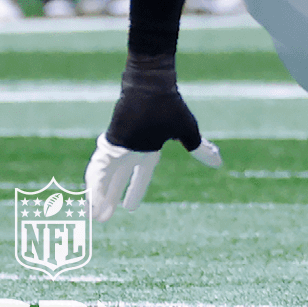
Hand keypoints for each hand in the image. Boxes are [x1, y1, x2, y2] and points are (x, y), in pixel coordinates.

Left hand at [86, 53, 221, 221]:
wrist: (151, 86)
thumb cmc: (169, 107)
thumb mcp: (187, 132)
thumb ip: (199, 149)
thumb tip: (219, 162)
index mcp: (148, 149)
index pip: (140, 177)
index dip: (135, 191)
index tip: (129, 208)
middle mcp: (130, 151)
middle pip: (116, 181)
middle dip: (110, 200)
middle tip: (102, 220)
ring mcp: (117, 147)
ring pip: (104, 178)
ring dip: (98, 197)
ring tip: (93, 216)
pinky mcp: (108, 144)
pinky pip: (98, 170)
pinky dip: (94, 185)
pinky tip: (89, 198)